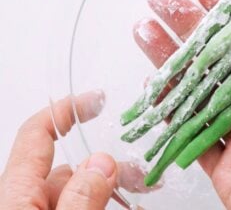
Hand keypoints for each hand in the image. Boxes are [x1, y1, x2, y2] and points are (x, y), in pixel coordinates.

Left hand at [0, 92, 156, 208]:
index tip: (96, 100)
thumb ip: (80, 198)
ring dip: (115, 186)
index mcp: (18, 193)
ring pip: (83, 191)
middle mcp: (29, 201)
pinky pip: (84, 208)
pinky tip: (131, 206)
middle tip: (140, 171)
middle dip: (110, 163)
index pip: (36, 135)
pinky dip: (108, 204)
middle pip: (71, 167)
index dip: (64, 111)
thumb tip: (103, 162)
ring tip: (145, 189)